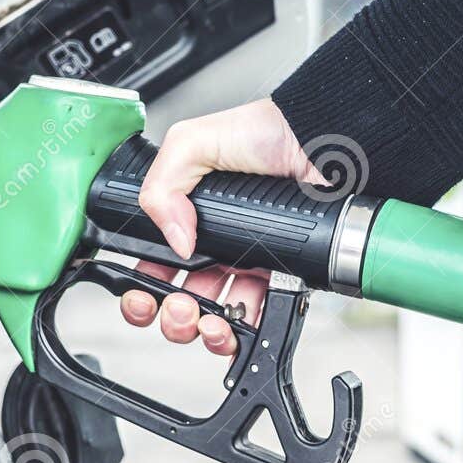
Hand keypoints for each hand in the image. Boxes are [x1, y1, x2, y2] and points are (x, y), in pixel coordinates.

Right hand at [119, 99, 321, 354]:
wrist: (320, 140)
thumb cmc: (267, 132)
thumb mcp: (193, 143)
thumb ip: (163, 186)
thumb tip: (173, 240)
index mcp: (187, 218)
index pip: (155, 264)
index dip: (144, 287)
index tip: (142, 295)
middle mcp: (216, 244)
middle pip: (181, 299)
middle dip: (172, 315)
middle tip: (179, 307)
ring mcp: (249, 263)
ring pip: (217, 315)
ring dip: (205, 330)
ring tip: (209, 320)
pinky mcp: (282, 274)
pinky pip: (261, 314)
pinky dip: (247, 329)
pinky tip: (241, 322)